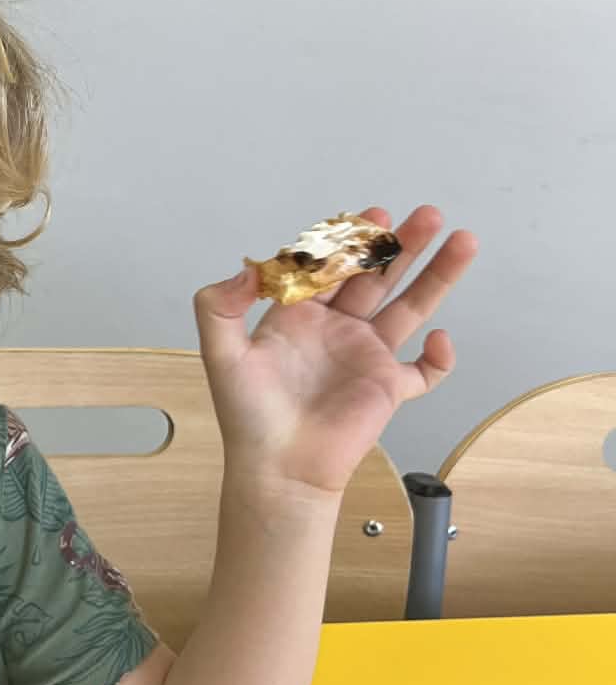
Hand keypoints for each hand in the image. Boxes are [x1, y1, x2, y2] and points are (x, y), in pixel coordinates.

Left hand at [193, 205, 478, 499]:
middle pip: (378, 277)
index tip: (371, 217)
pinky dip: (440, 357)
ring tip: (463, 241)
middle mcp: (338, 328)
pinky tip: (441, 340)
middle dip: (403, 245)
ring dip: (437, 277)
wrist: (278, 468)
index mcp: (301, 314)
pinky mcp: (389, 388)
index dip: (352, 240)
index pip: (332, 265)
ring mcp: (367, 356)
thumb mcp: (221, 354)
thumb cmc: (249, 416)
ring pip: (410, 308)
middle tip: (426, 215)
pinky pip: (425, 370)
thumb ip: (220, 306)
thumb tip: (249, 268)